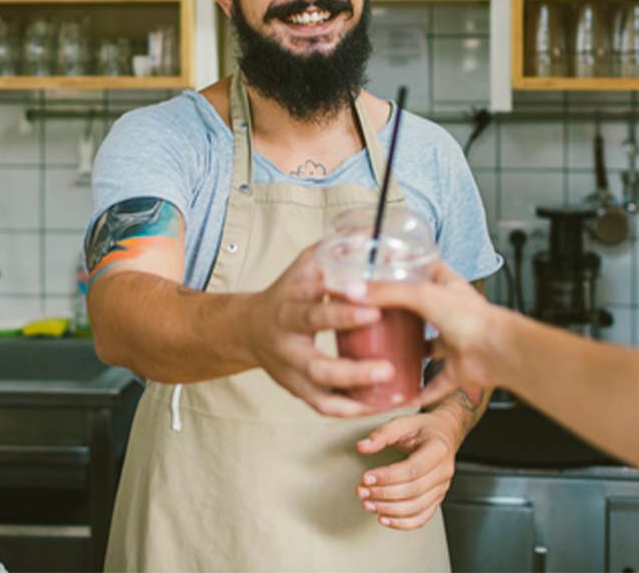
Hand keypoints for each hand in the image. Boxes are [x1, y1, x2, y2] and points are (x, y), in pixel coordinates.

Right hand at [247, 246, 396, 417]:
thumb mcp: (307, 264)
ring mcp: (289, 361)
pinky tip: (379, 404)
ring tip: (389, 376)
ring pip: (318, 374)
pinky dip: (351, 408)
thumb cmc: (291, 293)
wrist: (249, 329)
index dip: (336, 286)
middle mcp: (287, 326)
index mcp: (293, 292)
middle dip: (344, 322)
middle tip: (378, 318)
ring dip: (354, 378)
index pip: (312, 285)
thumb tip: (377, 230)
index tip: (363, 285)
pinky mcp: (296, 388)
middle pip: (312, 325)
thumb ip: (339, 247)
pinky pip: (323, 404)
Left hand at [356, 411, 460, 530]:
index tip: (366, 477)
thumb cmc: (423, 428)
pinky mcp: (437, 499)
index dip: (387, 477)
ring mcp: (442, 488)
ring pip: (416, 507)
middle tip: (361, 491)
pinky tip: (383, 518)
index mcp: (438, 449)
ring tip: (367, 504)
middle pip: (413, 491)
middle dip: (383, 494)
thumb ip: (383, 434)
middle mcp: (443, 471)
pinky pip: (421, 518)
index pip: (412, 469)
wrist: (444, 434)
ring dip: (388, 509)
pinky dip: (401, 523)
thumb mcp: (404, 422)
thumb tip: (362, 446)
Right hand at [365, 261, 505, 407]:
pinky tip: (402, 394)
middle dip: (401, 315)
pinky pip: (436, 383)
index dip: (408, 268)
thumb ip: (388, 293)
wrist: (496, 351)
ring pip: (427, 348)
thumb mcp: (422, 295)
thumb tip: (355, 291)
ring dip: (409, 353)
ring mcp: (454, 341)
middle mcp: (451, 313)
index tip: (385, 271)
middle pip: (422, 310)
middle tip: (374, 318)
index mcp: (448, 287)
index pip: (427, 270)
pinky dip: (421, 390)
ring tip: (382, 355)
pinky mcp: (457, 368)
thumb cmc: (471, 317)